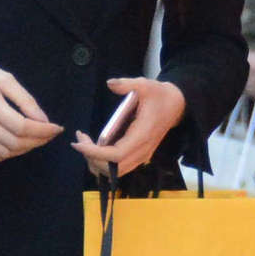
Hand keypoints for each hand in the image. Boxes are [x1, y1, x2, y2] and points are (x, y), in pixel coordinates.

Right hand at [0, 60, 62, 161]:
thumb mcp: (4, 78)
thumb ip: (25, 99)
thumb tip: (44, 120)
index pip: (22, 127)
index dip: (43, 130)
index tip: (56, 127)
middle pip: (16, 142)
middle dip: (39, 141)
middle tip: (51, 133)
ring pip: (7, 152)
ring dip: (27, 148)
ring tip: (38, 138)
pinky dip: (12, 152)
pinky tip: (21, 143)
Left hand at [73, 78, 187, 178]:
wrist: (176, 106)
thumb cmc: (159, 96)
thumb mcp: (145, 84)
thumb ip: (127, 84)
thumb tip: (110, 83)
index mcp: (142, 136)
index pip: (116, 155)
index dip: (95, 153)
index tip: (78, 143)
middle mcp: (142, 151)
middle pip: (113, 168)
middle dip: (92, 158)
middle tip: (80, 140)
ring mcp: (141, 156)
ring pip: (114, 172)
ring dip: (96, 162)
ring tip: (85, 143)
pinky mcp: (139, 156)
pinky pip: (118, 168)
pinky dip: (103, 162)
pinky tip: (94, 146)